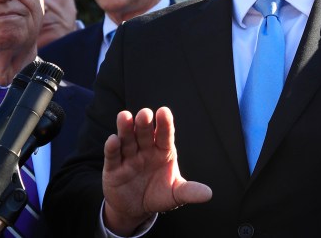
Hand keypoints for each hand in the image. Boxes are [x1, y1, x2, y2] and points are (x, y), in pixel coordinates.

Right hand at [102, 106, 211, 234]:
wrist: (136, 209)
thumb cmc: (159, 195)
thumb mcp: (175, 195)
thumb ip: (189, 191)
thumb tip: (208, 194)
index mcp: (163, 151)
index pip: (165, 135)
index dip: (164, 124)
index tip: (164, 112)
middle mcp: (146, 150)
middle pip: (145, 134)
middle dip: (144, 123)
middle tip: (145, 113)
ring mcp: (129, 157)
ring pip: (127, 140)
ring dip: (125, 129)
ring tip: (124, 117)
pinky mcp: (113, 168)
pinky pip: (112, 156)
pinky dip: (112, 147)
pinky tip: (113, 139)